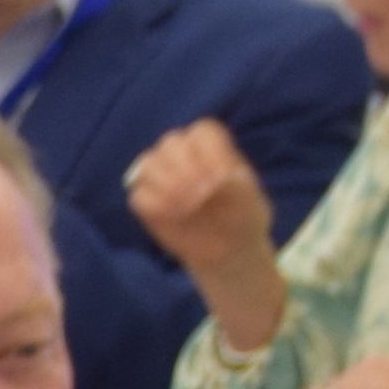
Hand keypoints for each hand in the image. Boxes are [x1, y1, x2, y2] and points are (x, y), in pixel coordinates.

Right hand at [125, 120, 285, 333]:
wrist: (232, 255)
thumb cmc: (247, 224)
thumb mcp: (250, 201)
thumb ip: (230, 184)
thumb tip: (207, 183)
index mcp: (214, 150)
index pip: (201, 133)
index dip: (208, 153)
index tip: (220, 180)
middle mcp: (186, 160)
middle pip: (171, 144)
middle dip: (186, 168)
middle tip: (204, 197)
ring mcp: (163, 181)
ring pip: (149, 165)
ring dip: (168, 184)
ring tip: (190, 207)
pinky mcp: (148, 207)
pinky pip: (138, 196)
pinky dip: (154, 203)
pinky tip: (173, 217)